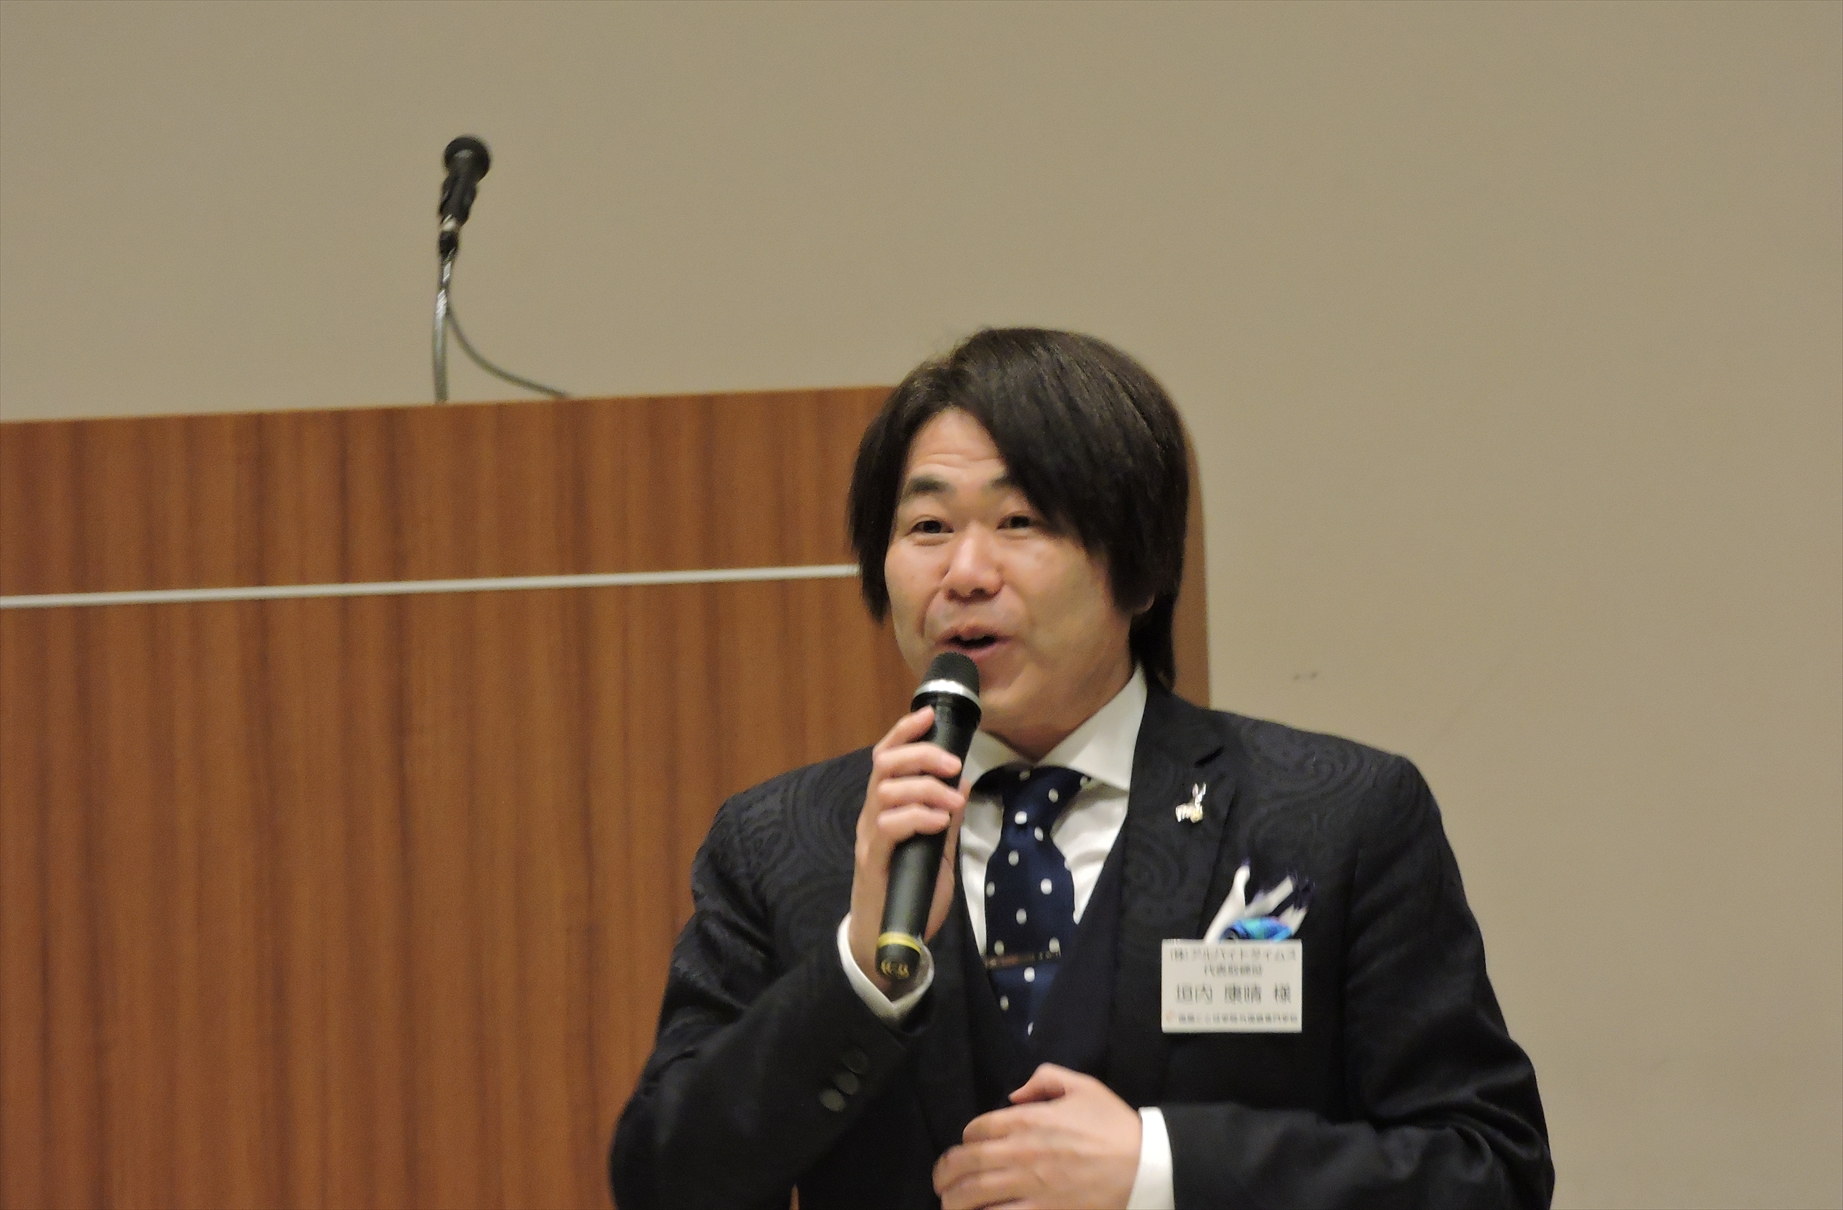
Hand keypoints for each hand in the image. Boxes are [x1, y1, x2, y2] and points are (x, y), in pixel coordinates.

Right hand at [847, 706, 966, 994]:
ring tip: (953, 802)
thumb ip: (945, 817)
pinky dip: (917, 816)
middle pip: (885, 764)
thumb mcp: (937, 849)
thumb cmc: (911, 890)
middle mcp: (871, 815)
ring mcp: (869, 837)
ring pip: (887, 790)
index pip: (887, 756)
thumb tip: (963, 783)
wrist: (886, 938)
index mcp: (885, 806)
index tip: (928, 715)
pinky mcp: (873, 861)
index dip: (904, 731)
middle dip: (922, 754)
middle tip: (954, 764)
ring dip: (926, 787)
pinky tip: (937, 821)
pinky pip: (889, 826)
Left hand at [933, 1064, 1141, 1209]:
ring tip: (948, 1202)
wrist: (1145, 1165)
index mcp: (1028, 1120)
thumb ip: (1044, 1079)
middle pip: (966, 1163)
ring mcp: (1029, 1186)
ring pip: (974, 1194)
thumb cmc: (1114, 1126)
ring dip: (953, 1199)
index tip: (968, 1146)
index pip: (977, 1129)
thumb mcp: (1082, 1086)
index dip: (966, 1138)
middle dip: (945, 1172)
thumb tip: (1014, 1094)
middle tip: (941, 1179)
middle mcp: (1021, 1152)